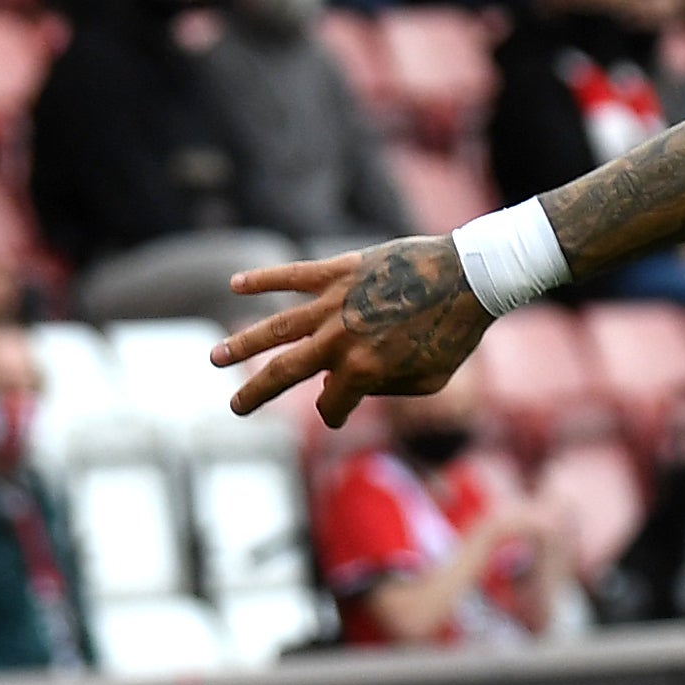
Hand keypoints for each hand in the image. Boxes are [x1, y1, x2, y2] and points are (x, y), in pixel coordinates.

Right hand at [212, 236, 492, 428]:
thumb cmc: (455, 333)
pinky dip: (262, 280)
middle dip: (256, 392)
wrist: (469, 278)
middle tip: (234, 406)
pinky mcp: (339, 271)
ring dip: (243, 343)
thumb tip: (354, 384)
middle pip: (285, 372)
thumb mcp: (429, 379)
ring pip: (276, 327)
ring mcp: (335, 303)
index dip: (334, 412)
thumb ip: (387, 388)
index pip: (331, 402)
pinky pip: (292, 276)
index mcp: (363, 371)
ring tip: (216, 357)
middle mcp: (340, 339)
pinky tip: (235, 287)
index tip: (339, 412)